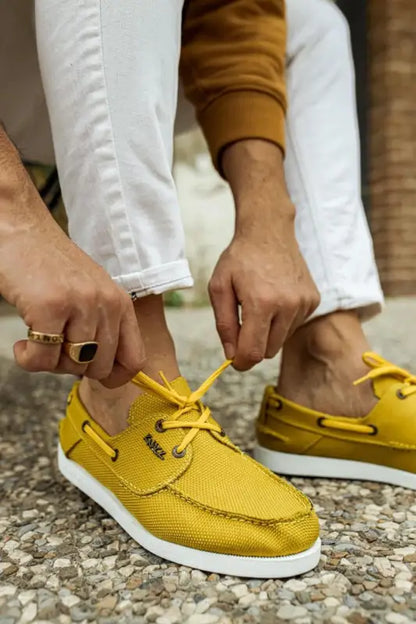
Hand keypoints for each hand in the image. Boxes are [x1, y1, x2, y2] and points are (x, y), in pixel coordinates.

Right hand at [0, 139, 144, 386]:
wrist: (20, 227)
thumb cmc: (50, 266)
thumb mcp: (90, 293)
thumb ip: (102, 326)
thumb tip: (101, 371)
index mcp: (120, 303)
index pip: (134, 361)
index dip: (112, 376)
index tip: (86, 371)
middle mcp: (107, 304)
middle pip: (99, 368)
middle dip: (72, 367)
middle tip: (53, 347)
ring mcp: (80, 304)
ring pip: (72, 366)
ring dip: (49, 362)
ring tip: (37, 340)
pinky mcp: (50, 306)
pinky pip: (43, 360)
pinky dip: (27, 359)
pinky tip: (21, 343)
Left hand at [209, 139, 319, 370]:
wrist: (269, 231)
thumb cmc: (239, 259)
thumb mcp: (219, 288)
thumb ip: (223, 325)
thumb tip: (232, 356)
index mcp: (262, 303)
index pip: (253, 352)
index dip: (240, 361)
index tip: (233, 360)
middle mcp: (288, 305)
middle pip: (268, 351)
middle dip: (252, 345)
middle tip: (242, 324)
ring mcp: (304, 303)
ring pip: (281, 340)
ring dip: (267, 331)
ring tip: (260, 304)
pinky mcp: (313, 300)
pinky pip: (293, 326)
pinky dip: (281, 320)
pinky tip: (275, 298)